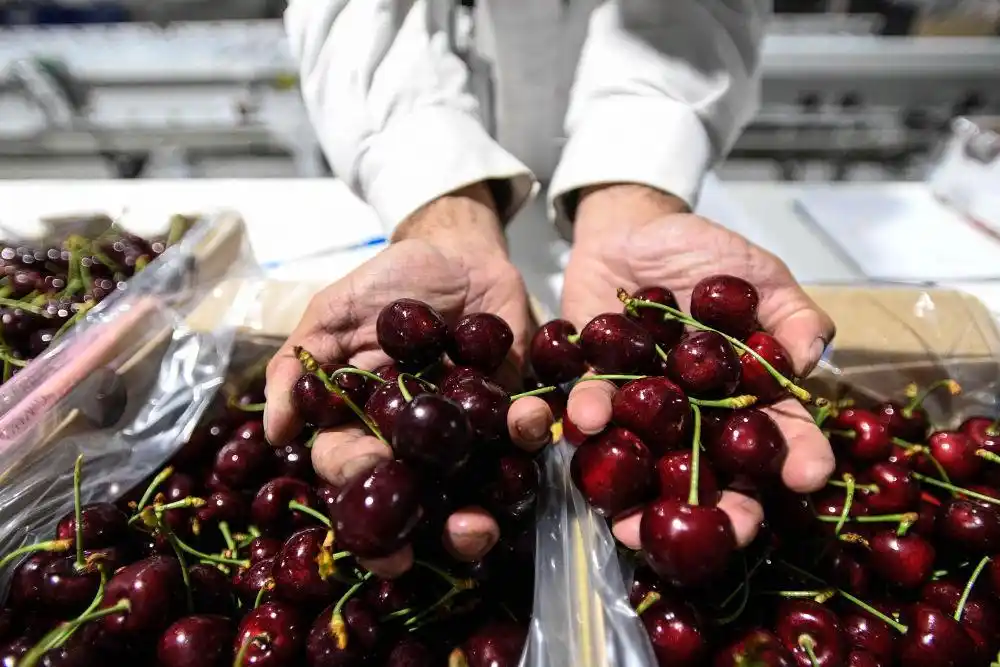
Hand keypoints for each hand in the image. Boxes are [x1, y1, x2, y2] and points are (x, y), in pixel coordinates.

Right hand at [264, 183, 553, 576]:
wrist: (456, 251)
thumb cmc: (387, 284)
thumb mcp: (333, 313)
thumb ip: (300, 365)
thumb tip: (275, 430)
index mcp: (365, 425)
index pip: (354, 474)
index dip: (360, 504)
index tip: (372, 529)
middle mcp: (416, 441)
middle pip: (420, 500)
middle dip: (432, 531)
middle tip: (446, 540)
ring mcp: (466, 430)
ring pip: (473, 485)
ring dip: (482, 511)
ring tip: (484, 522)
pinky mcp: (510, 407)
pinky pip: (522, 433)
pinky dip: (528, 432)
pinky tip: (528, 421)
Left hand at [561, 184, 835, 549]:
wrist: (632, 230)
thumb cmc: (704, 253)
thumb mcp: (760, 275)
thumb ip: (793, 313)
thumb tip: (806, 358)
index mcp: (746, 393)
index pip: (781, 435)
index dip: (799, 458)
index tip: (807, 477)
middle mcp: (696, 413)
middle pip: (716, 472)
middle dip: (723, 509)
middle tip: (727, 532)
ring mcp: (646, 407)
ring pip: (649, 461)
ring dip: (640, 496)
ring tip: (633, 524)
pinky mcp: (597, 385)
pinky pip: (593, 407)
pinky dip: (589, 414)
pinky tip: (588, 421)